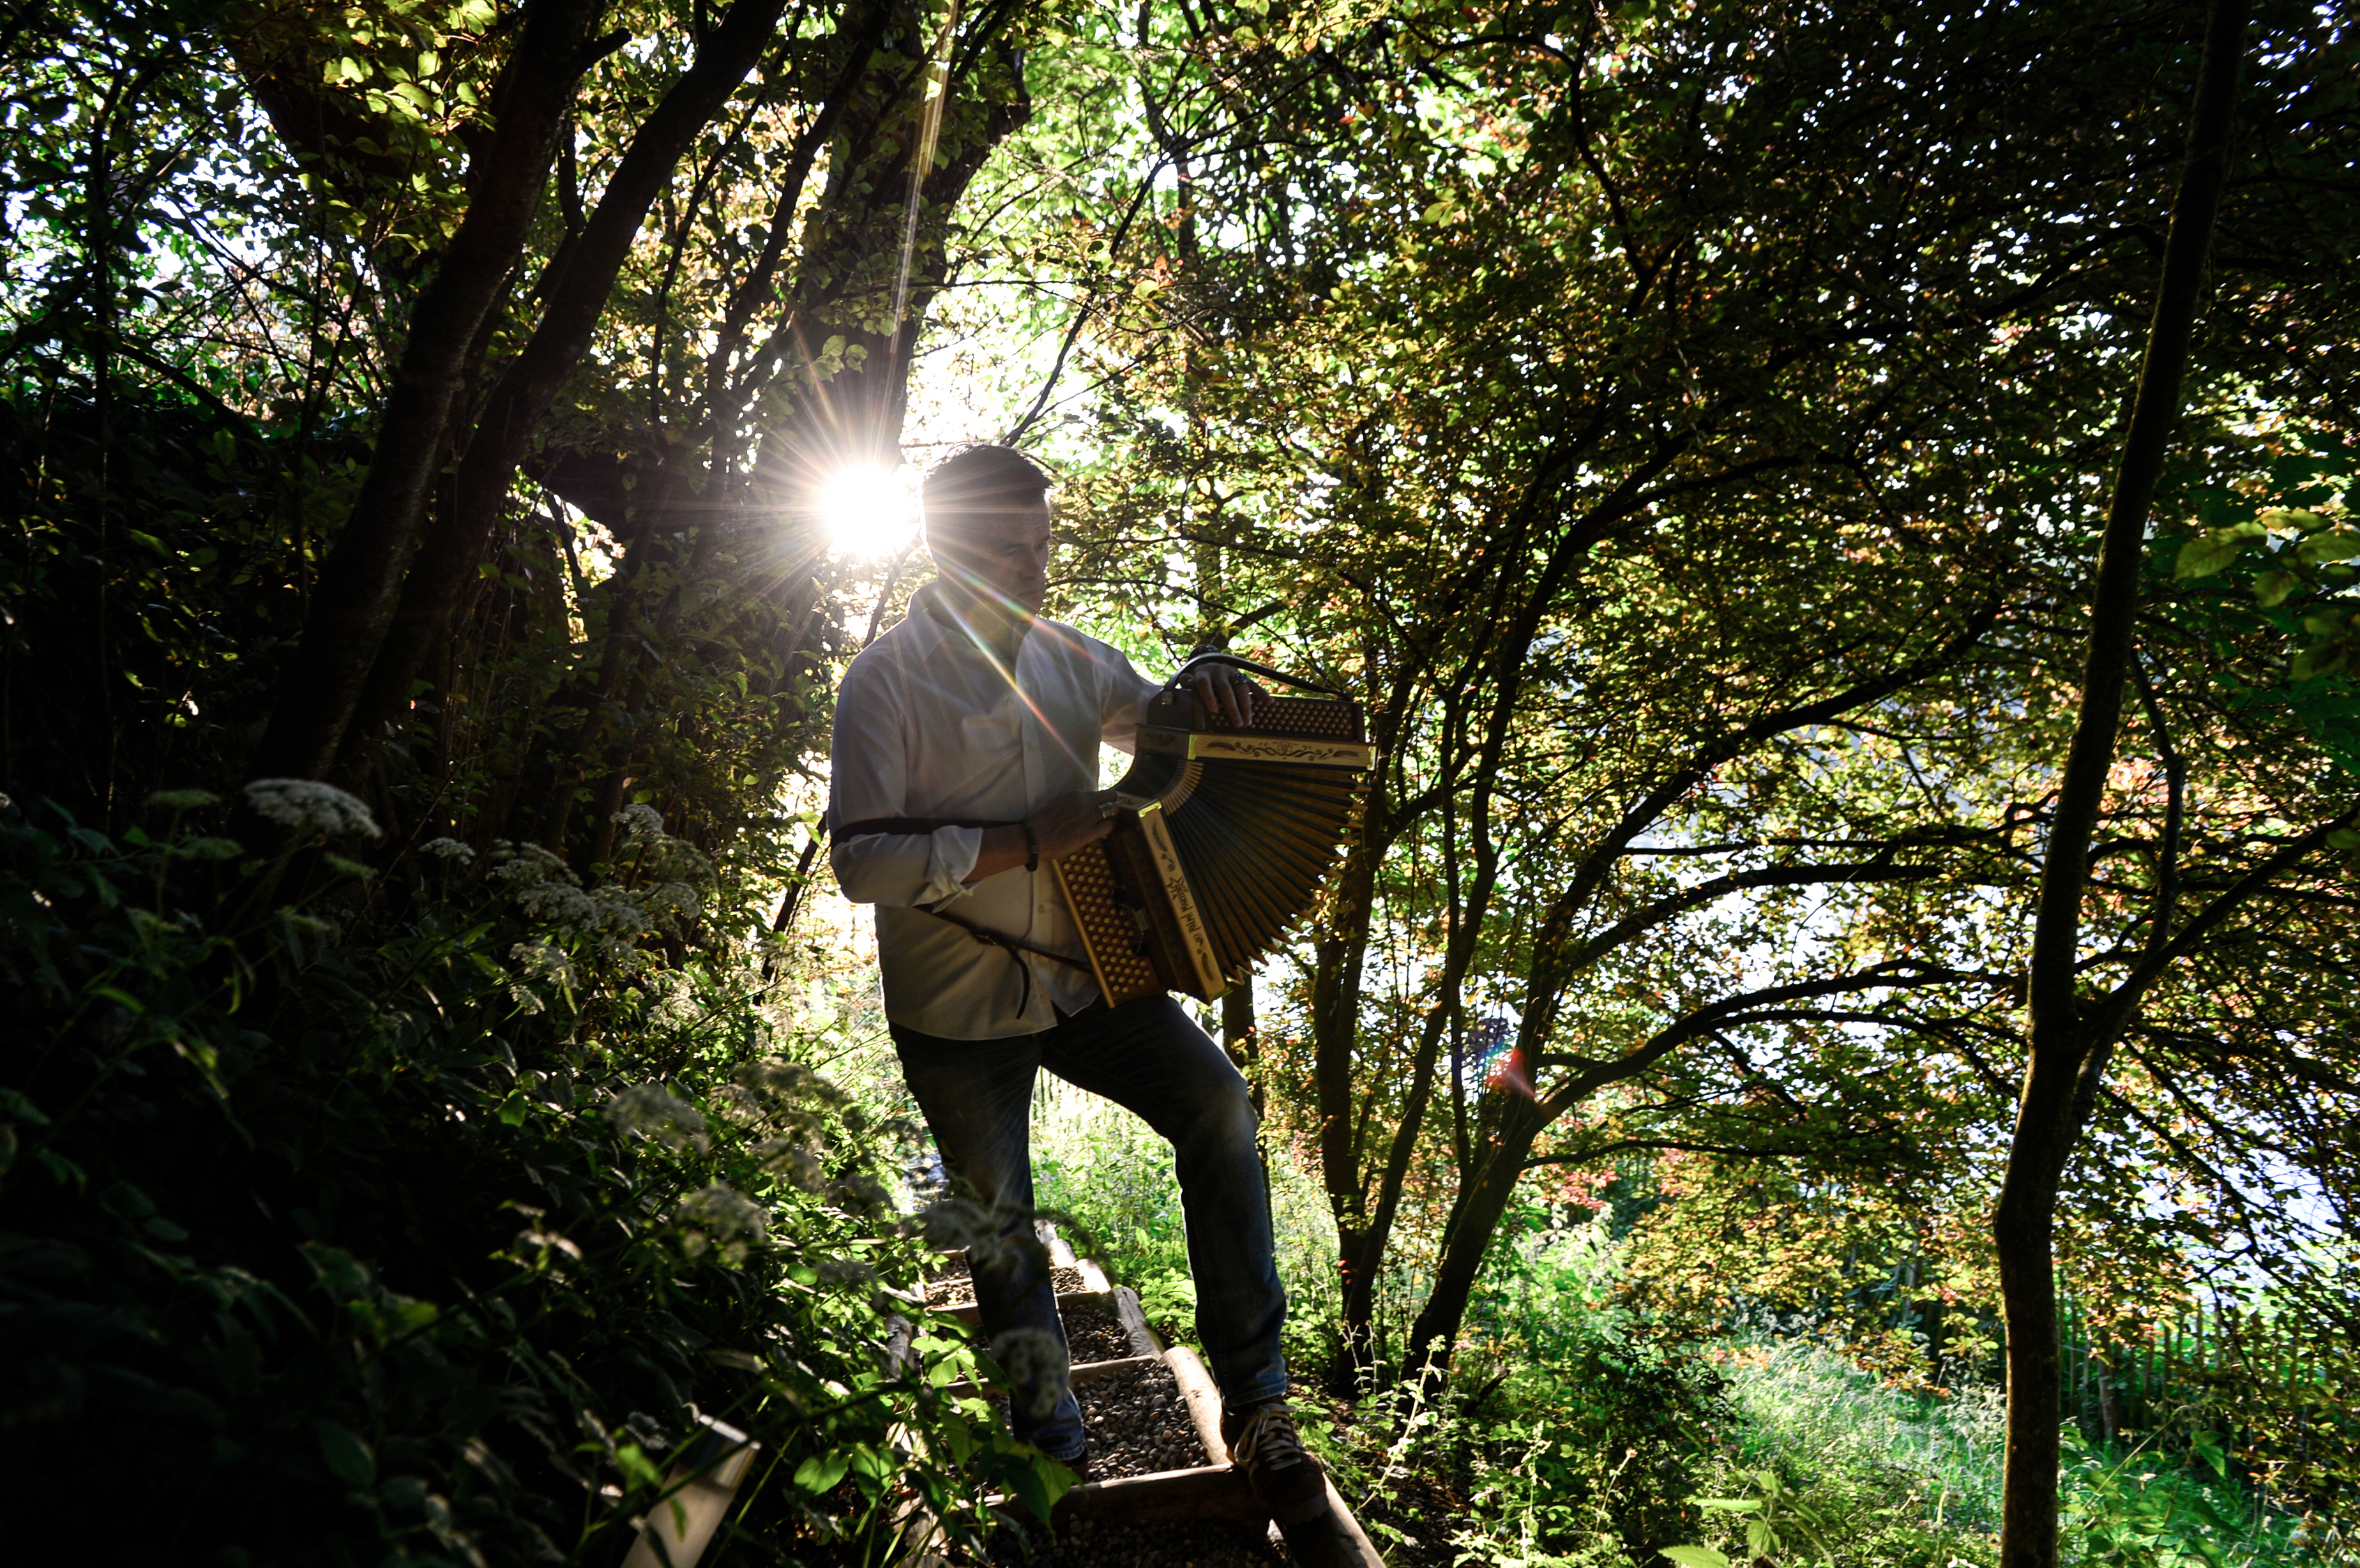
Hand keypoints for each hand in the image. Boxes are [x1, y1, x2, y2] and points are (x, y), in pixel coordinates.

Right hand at [962, 789, 1115, 881]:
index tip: (1102, 804)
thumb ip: (1073, 803)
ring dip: (1113, 815)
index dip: (1103, 799)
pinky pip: (1109, 825)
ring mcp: (1089, 817)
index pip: (1098, 792)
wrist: (1035, 837)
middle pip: (1111, 796)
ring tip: (1109, 820)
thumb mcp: (1059, 804)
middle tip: (1111, 810)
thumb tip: (1082, 806)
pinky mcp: (1090, 832)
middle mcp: (1085, 802)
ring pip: (1113, 809)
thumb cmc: (1043, 822)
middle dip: (1113, 802)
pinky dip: (1110, 827)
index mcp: (1076, 795)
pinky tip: (1105, 830)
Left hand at [1183, 663, 1260, 728]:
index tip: (1214, 710)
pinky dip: (1261, 693)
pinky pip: (1252, 684)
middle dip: (1232, 707)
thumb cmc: (1198, 676)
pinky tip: (1269, 702)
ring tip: (1248, 722)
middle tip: (1238, 724)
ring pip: (1240, 688)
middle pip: (1225, 689)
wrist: (1209, 660)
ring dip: (1246, 706)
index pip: (1204, 684)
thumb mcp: (1190, 677)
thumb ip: (1187, 681)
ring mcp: (1232, 672)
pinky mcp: (1241, 675)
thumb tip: (1185, 681)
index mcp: (1203, 673)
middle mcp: (1218, 671)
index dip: (1209, 696)